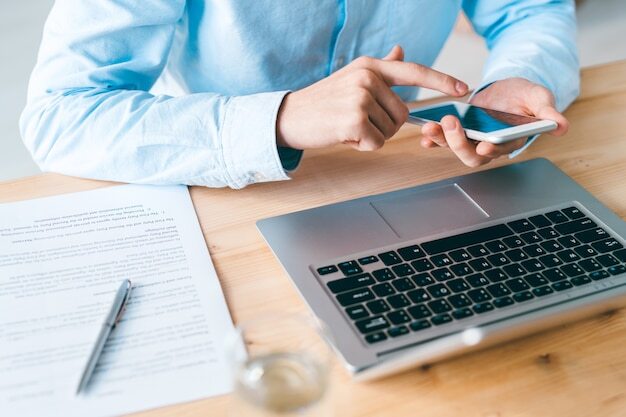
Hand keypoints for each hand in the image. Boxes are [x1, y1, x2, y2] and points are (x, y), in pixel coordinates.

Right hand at [276, 46, 467, 150]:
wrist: (290, 116)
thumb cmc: (323, 101)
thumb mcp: (352, 77)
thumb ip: (380, 67)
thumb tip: (400, 51)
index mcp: (370, 66)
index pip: (414, 71)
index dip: (442, 81)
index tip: (463, 89)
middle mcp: (367, 77)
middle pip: (402, 114)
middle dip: (384, 125)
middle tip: (358, 122)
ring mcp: (360, 97)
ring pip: (389, 130)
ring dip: (371, 136)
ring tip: (347, 126)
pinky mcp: (354, 119)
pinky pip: (376, 142)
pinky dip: (362, 145)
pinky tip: (343, 135)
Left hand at [420, 78, 568, 166]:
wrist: (507, 90)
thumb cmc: (525, 96)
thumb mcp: (538, 98)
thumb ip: (547, 112)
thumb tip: (562, 126)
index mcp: (510, 141)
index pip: (500, 150)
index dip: (492, 149)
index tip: (484, 144)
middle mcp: (489, 146)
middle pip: (472, 155)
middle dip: (458, 143)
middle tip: (450, 123)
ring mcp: (472, 141)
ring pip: (454, 148)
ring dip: (441, 140)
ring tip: (429, 128)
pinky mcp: (459, 133)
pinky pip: (443, 141)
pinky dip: (433, 140)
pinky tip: (424, 135)